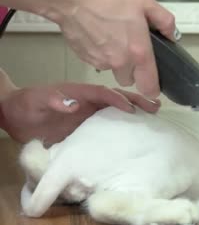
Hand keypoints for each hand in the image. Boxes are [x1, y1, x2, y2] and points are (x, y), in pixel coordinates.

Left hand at [0, 83, 159, 145]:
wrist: (16, 118)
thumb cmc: (25, 106)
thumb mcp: (35, 102)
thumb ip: (53, 100)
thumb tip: (74, 103)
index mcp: (79, 93)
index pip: (102, 93)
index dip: (117, 98)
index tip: (132, 108)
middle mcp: (89, 102)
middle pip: (116, 98)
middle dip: (136, 100)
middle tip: (155, 106)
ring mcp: (90, 114)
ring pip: (117, 110)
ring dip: (136, 111)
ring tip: (154, 115)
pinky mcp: (88, 127)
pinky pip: (110, 125)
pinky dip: (125, 126)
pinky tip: (137, 132)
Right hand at [50, 0, 178, 97]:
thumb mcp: (145, 2)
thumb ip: (164, 21)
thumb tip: (171, 34)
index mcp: (138, 52)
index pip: (149, 87)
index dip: (153, 88)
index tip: (154, 84)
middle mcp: (120, 62)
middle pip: (129, 80)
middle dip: (132, 70)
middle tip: (131, 49)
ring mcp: (100, 61)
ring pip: (113, 71)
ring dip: (116, 61)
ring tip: (114, 37)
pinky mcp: (85, 58)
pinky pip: (98, 62)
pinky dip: (101, 53)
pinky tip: (100, 35)